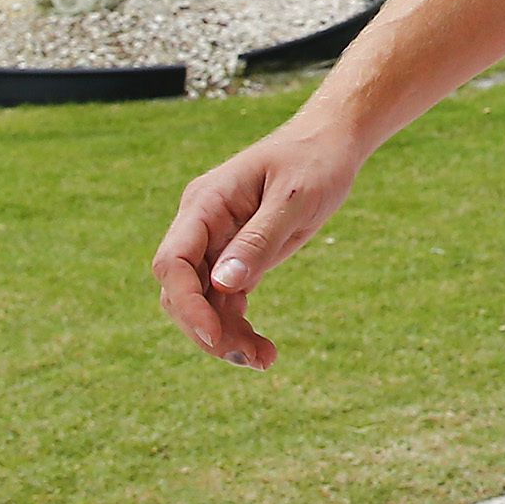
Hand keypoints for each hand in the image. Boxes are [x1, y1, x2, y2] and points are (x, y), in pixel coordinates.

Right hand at [150, 120, 363, 370]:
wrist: (332, 144)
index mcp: (205, 203)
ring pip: (203, 303)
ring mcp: (216, 242)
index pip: (172, 261)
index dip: (186, 304)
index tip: (214, 336)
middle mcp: (202, 225)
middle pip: (181, 290)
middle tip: (249, 357)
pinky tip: (263, 351)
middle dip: (207, 329)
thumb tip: (222, 284)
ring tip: (264, 359)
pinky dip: (238, 326)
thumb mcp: (294, 198)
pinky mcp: (236, 257)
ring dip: (225, 335)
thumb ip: (259, 239)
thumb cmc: (315, 161)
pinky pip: (224, 300)